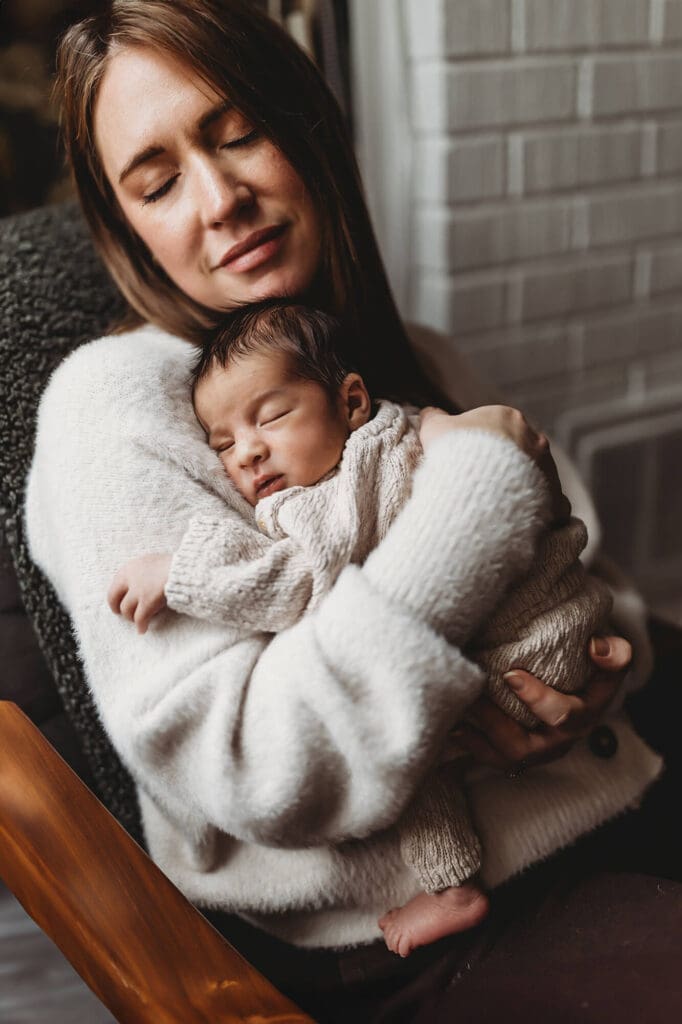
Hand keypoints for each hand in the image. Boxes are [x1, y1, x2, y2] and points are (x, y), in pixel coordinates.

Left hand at [107, 553, 171, 633]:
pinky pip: (140, 618)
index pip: (115, 584)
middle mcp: (131, 579)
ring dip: (131, 617)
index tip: (118, 602)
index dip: (116, 596)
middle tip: (121, 614)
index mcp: (130, 567)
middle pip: (114, 598)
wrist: (184, 570)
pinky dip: (141, 626)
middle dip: (117, 608)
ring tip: (137, 621)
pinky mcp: (147, 602)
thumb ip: (142, 572)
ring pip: (126, 610)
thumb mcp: (153, 563)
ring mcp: (138, 591)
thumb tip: (140, 583)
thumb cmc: (174, 566)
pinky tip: (142, 630)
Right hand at [419, 405, 569, 523]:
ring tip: (493, 505)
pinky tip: (517, 519)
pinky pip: (549, 505)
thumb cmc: (454, 455)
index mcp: (508, 418)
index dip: (478, 444)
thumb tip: (428, 413)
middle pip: (519, 451)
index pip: (496, 427)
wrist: (474, 492)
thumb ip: (433, 418)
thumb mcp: (434, 430)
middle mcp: (535, 440)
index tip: (465, 461)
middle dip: (503, 466)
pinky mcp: (554, 500)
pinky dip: (536, 512)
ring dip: (519, 487)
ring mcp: (548, 470)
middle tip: (479, 484)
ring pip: (535, 477)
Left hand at [453, 635, 631, 769]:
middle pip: (524, 747)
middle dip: (494, 723)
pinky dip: (468, 746)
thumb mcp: (611, 660)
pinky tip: (448, 728)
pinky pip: (490, 759)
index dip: (538, 699)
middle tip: (471, 696)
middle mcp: (558, 741)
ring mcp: (536, 752)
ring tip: (454, 715)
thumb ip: (614, 653)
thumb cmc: (591, 668)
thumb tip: (595, 647)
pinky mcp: (516, 755)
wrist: (581, 691)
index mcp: (583, 717)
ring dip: (475, 738)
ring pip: (502, 758)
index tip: (510, 675)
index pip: (565, 714)